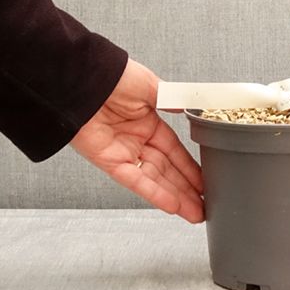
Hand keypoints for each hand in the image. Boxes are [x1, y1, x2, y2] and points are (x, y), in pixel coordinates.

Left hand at [70, 58, 203, 222]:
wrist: (84, 80)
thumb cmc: (114, 76)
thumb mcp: (150, 86)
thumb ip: (170, 100)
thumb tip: (186, 108)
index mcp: (148, 120)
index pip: (174, 149)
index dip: (190, 166)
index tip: (204, 180)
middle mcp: (136, 139)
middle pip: (167, 170)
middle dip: (186, 189)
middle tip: (205, 205)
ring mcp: (123, 152)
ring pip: (155, 180)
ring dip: (176, 197)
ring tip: (195, 213)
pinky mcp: (109, 161)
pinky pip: (136, 181)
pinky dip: (154, 193)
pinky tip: (172, 204)